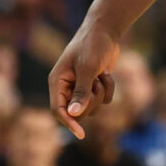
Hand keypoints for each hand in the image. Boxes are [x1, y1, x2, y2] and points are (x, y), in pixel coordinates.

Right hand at [49, 23, 120, 138]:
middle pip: (77, 112)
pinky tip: (106, 74)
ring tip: (101, 75)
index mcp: (57, 81)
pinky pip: (103, 100)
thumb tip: (74, 114)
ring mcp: (81, 87)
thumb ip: (81, 92)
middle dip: (91, 101)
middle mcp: (67, 87)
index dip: (68, 123)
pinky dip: (108, 89)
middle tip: (96, 83)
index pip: (58, 110)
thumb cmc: (92, 45)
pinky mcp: (94, 86)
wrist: (106, 30)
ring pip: (92, 107)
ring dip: (101, 93)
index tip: (81, 134)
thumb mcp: (87, 68)